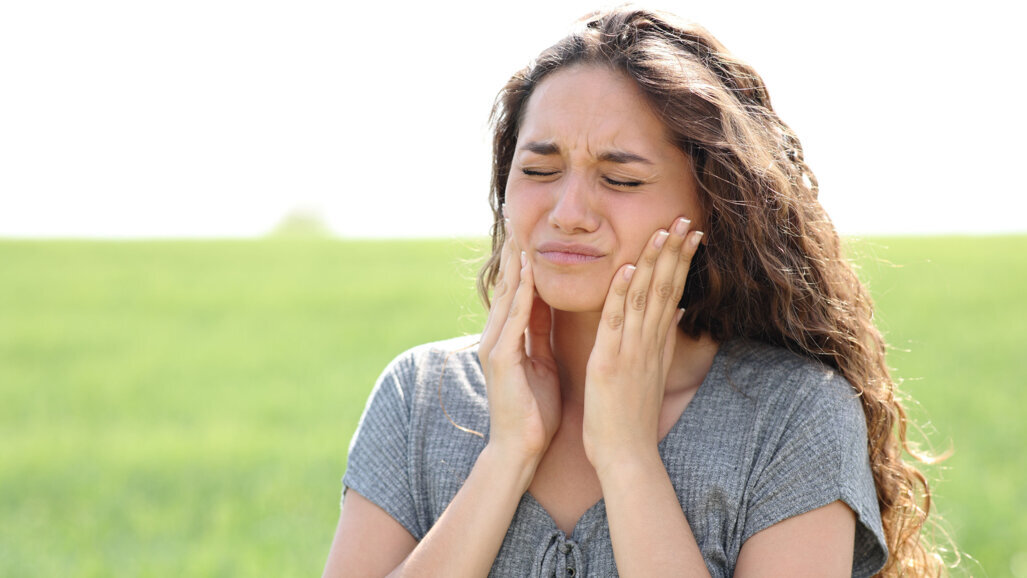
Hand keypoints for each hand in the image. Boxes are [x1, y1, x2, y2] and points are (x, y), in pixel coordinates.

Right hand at [477, 229, 561, 465]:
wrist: (519, 450)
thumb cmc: (534, 411)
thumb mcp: (541, 362)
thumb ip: (539, 333)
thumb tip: (547, 304)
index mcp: (507, 338)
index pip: (517, 292)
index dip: (523, 262)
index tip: (532, 232)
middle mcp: (496, 337)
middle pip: (507, 286)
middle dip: (514, 254)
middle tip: (521, 218)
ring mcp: (495, 346)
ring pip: (508, 296)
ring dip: (517, 265)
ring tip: (522, 234)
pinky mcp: (501, 359)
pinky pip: (514, 319)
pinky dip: (522, 293)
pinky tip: (529, 272)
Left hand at [582, 216, 701, 474]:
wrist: (626, 453)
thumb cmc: (632, 414)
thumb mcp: (653, 371)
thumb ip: (664, 339)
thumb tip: (679, 312)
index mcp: (657, 342)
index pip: (673, 291)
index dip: (682, 260)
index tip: (692, 231)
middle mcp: (649, 342)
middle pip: (666, 288)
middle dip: (676, 251)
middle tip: (687, 218)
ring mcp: (631, 350)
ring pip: (645, 298)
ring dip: (654, 262)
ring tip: (663, 230)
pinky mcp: (610, 362)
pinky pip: (616, 322)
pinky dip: (620, 294)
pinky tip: (626, 269)